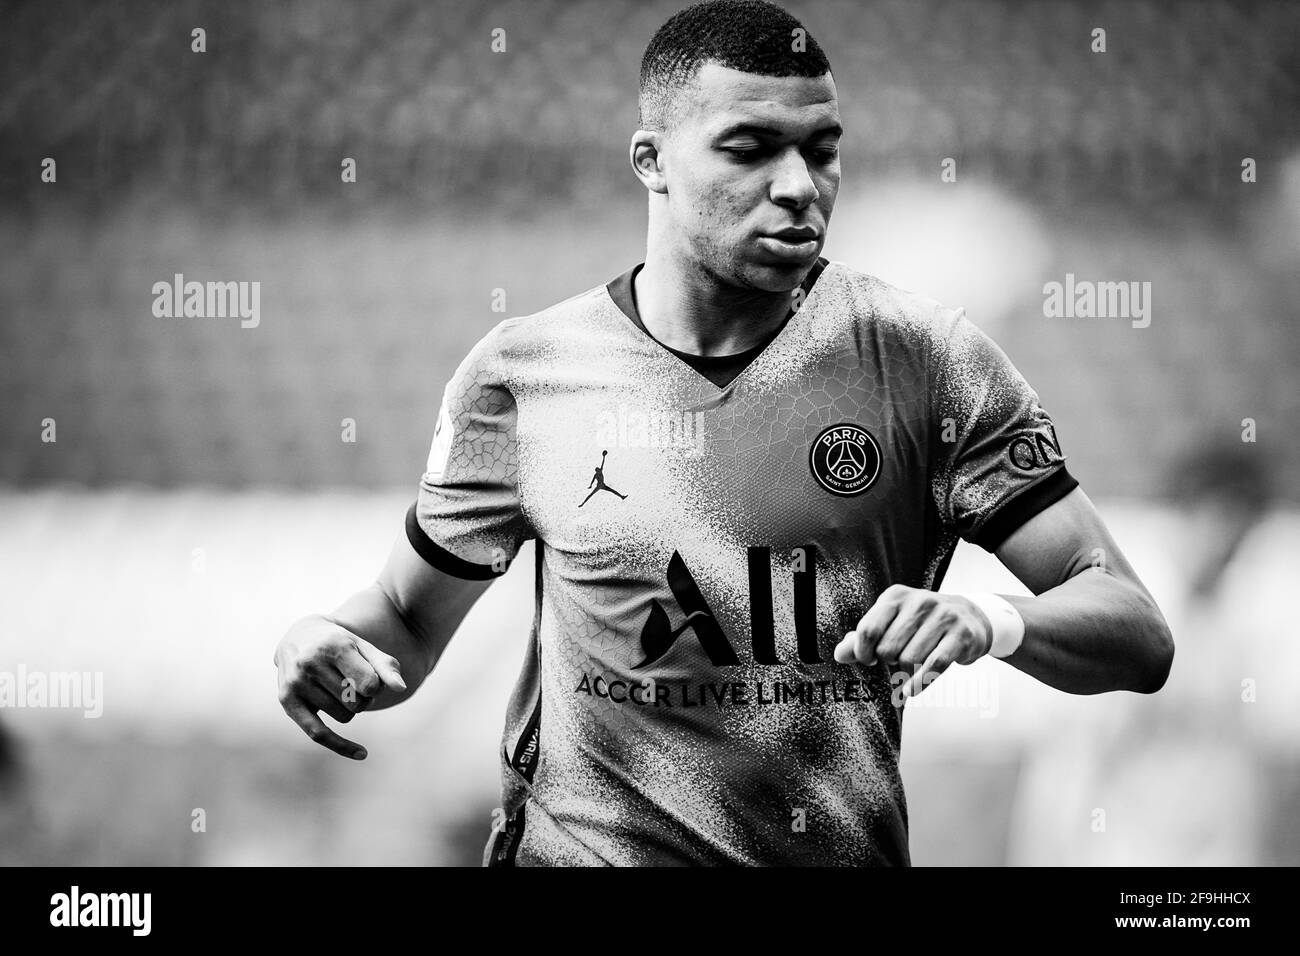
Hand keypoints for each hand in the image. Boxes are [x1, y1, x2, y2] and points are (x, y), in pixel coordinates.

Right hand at [274, 615, 406, 758]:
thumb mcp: (363, 647)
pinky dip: (342, 746)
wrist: (298, 636)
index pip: (370, 685)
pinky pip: (318, 734)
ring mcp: (297, 684)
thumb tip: (401, 688)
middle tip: (355, 683)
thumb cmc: (339, 644)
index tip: (372, 678)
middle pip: (358, 703)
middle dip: (364, 697)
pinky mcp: (287, 701)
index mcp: (334, 647)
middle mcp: (311, 664)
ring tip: (340, 689)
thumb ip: (385, 666)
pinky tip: (362, 753)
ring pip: (344, 717)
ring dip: (351, 708)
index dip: (377, 687)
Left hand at [833, 584, 992, 698]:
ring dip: (906, 672)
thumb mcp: (891, 623)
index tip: (869, 659)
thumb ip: (864, 638)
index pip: (868, 630)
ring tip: (912, 666)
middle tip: (897, 659)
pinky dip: (919, 683)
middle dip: (888, 662)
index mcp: (895, 596)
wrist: (970, 617)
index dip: (863, 652)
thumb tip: (839, 654)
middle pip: (888, 649)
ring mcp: (943, 617)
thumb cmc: (921, 624)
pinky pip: (933, 666)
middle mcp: (919, 602)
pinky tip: (912, 690)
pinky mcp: (961, 636)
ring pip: (909, 660)